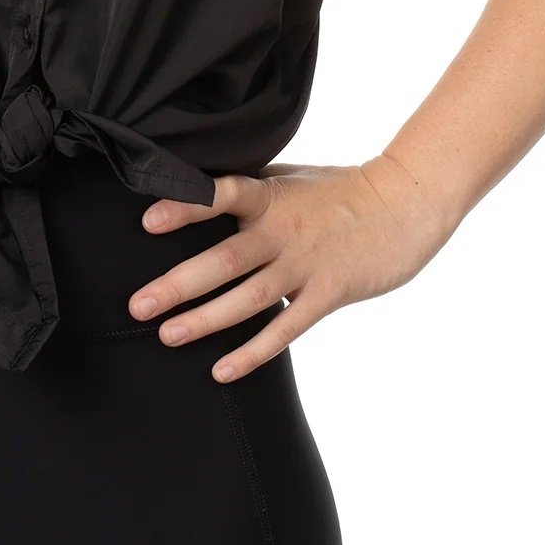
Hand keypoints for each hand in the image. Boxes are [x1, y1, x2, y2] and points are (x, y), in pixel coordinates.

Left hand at [129, 155, 464, 382]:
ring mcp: (306, 264)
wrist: (406, 204)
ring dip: (205, 320)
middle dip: (177, 285)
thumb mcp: (293, 175)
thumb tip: (202, 190)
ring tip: (167, 335)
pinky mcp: (328, 293)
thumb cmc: (344, 188)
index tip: (148, 222)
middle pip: (224, 260)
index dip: (186, 207)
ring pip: (248, 299)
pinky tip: (222, 369)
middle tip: (138, 306)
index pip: (222, 195)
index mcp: (271, 195)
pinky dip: (253, 351)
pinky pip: (285, 328)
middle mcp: (283, 230)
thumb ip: (252, 187)